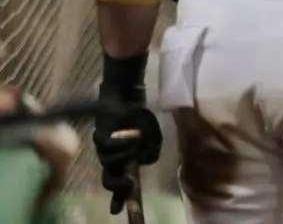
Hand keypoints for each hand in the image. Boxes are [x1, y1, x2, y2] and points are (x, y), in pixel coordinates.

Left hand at [93, 95, 161, 214]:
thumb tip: (143, 162)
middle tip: (129, 184)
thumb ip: (152, 153)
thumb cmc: (139, 119)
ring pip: (111, 162)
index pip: (119, 184)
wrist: (129, 99)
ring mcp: (102, 149)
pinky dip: (121, 141)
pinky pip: (107, 145)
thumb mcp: (154, 138)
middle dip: (118, 185)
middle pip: (108, 180)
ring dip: (126, 153)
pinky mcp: (98, 136)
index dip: (119, 199)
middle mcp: (110, 159)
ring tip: (137, 138)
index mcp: (122, 162)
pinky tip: (129, 133)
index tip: (117, 212)